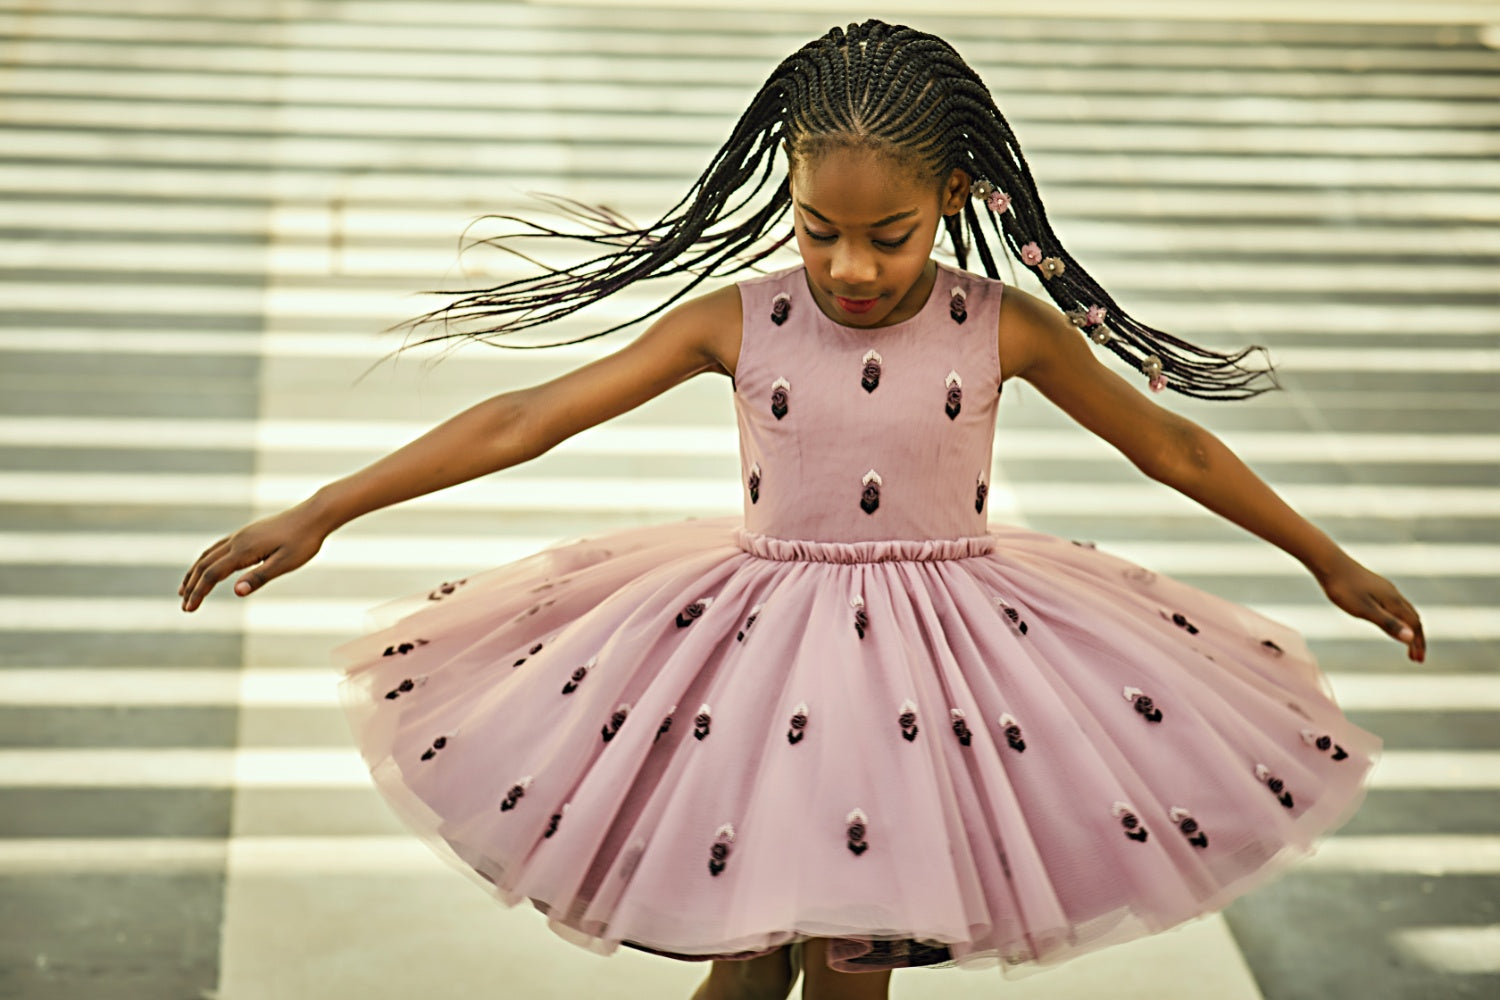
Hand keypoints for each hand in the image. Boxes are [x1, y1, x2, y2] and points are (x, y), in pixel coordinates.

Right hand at [179, 503, 328, 611]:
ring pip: (209, 554)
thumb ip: (260, 577)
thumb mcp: (285, 563)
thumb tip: (237, 592)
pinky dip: (207, 560)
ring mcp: (241, 535)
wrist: (314, 514)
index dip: (198, 592)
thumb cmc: (303, 541)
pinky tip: (208, 567)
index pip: (212, 574)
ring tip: (186, 589)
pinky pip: (218, 548)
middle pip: (205, 564)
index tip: (189, 609)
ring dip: (195, 572)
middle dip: (192, 586)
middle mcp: (237, 540)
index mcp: (244, 550)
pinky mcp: (247, 533)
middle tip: (184, 606)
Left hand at [1313, 555, 1425, 662]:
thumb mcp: (1364, 610)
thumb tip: (1411, 638)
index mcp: (1393, 601)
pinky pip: (1394, 604)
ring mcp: (1384, 588)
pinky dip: (1399, 617)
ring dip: (1408, 627)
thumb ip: (1388, 623)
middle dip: (1416, 638)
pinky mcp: (1374, 585)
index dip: (1418, 643)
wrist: (1328, 562)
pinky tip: (1388, 619)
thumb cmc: (1343, 588)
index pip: (1414, 625)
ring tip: (1405, 641)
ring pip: (1404, 610)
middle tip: (1415, 657)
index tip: (1418, 660)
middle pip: (1413, 618)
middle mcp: (1393, 594)